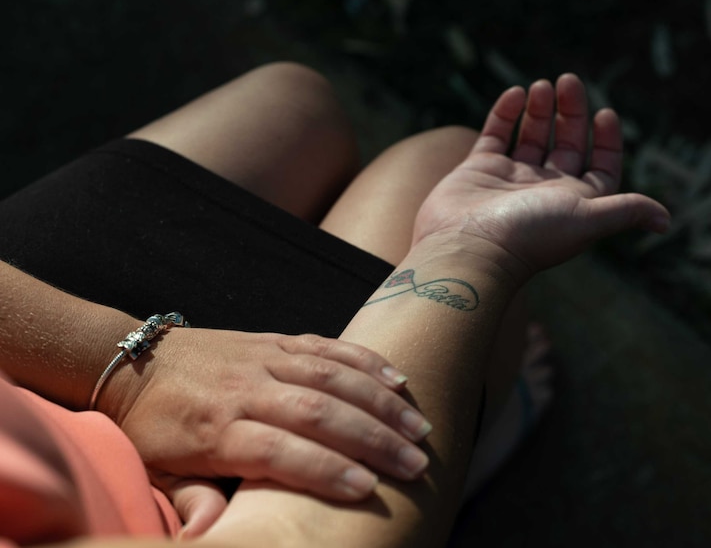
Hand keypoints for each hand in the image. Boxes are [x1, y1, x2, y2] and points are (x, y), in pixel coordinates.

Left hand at [100, 329, 431, 534]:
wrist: (133, 361)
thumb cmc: (151, 427)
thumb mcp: (154, 472)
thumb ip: (190, 500)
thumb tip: (210, 535)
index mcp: (216, 430)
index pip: (279, 451)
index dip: (325, 470)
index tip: (368, 490)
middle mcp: (246, 389)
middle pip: (317, 412)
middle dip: (372, 439)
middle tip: (415, 465)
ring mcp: (263, 359)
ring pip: (330, 376)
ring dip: (380, 402)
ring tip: (419, 428)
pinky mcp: (274, 340)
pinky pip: (325, 345)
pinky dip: (364, 361)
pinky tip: (399, 379)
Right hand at [413, 74, 669, 281]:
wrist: (469, 248)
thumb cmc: (531, 234)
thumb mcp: (588, 218)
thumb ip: (625, 210)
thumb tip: (666, 221)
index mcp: (574, 202)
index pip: (600, 168)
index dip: (607, 142)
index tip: (605, 113)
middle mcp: (543, 190)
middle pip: (566, 145)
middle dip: (571, 113)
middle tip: (568, 81)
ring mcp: (509, 179)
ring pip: (531, 137)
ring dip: (539, 110)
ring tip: (542, 85)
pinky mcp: (478, 170)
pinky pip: (495, 135)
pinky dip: (505, 114)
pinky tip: (516, 93)